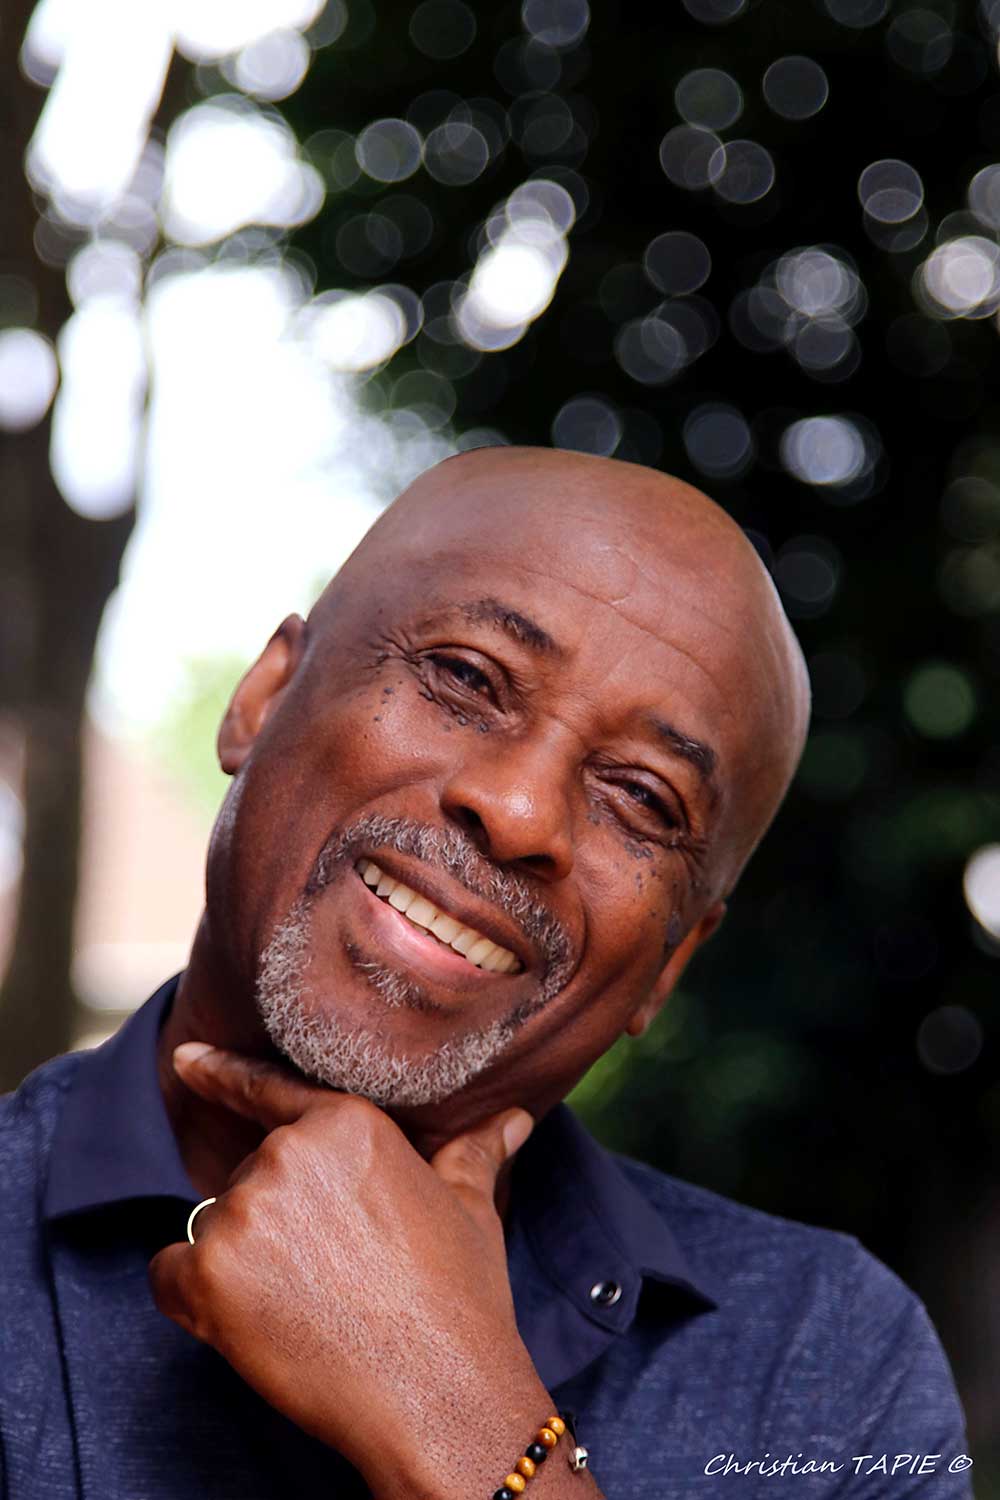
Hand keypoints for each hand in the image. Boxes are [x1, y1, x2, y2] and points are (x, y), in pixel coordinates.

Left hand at [148, 1045, 555, 1497]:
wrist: (442, 1390)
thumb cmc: (461, 1295)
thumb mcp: (470, 1207)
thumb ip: (473, 1152)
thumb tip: (515, 1119)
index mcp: (346, 1122)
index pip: (269, 1090)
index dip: (221, 1073)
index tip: (185, 1059)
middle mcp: (288, 1153)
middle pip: (249, 1179)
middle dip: (276, 1225)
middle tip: (331, 1276)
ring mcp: (244, 1212)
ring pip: (214, 1229)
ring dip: (243, 1266)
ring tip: (310, 1306)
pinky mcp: (208, 1276)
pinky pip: (170, 1275)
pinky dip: (196, 1302)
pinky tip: (253, 1326)